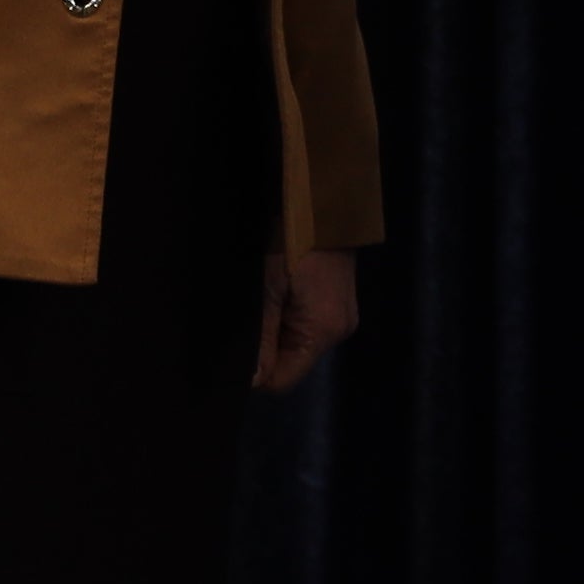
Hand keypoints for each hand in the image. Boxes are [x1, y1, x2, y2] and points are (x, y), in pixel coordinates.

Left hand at [255, 245, 361, 395]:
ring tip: (269, 296)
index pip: (283, 380)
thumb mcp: (267, 290)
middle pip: (291, 361)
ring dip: (279, 327)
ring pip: (298, 341)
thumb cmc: (291, 242)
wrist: (323, 202)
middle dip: (268, 344)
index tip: (240, 343)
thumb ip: (261, 337)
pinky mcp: (341, 303)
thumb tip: (252, 381)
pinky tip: (283, 290)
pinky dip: (291, 314)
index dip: (257, 370)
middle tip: (254, 311)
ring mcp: (343, 316)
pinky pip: (309, 324)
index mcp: (322, 333)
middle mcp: (339, 332)